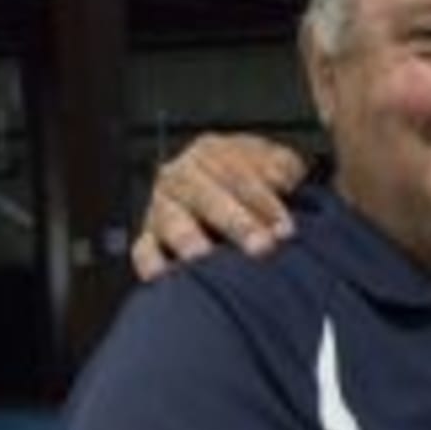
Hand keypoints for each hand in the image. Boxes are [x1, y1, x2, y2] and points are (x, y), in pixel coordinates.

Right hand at [132, 134, 308, 280]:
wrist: (240, 201)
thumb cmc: (261, 187)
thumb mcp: (277, 166)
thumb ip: (281, 167)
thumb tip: (279, 181)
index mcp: (210, 153)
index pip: (236, 175)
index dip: (263, 201)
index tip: (286, 229)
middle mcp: (180, 177)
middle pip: (206, 197)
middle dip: (236, 223)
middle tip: (261, 248)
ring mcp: (161, 207)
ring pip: (171, 220)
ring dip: (189, 238)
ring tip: (203, 258)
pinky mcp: (149, 239)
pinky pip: (144, 250)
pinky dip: (150, 262)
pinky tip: (163, 276)